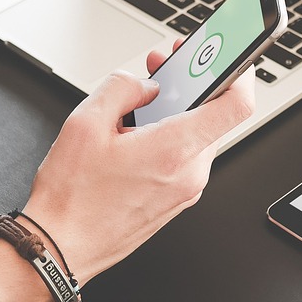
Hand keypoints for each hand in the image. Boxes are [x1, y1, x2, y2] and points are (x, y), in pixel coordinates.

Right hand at [23, 43, 254, 281]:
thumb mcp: (84, 123)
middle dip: (190, 85)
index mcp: (174, 150)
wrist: (60, 248)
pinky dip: (169, 137)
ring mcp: (185, 191)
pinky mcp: (174, 201)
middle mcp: (189, 173)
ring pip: (197, 136)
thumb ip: (121, 88)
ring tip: (137, 104)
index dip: (240, 71)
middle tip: (162, 68)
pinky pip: (184, 158)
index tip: (231, 54)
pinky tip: (135, 134)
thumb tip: (143, 84)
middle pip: (213, 116)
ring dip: (175, 112)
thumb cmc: (71, 199)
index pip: (236, 105)